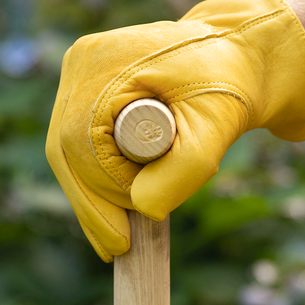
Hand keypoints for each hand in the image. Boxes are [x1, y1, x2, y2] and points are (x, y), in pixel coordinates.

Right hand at [45, 0, 304, 260]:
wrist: (238, 56)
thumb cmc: (229, 87)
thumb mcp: (214, 129)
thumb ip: (183, 169)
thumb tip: (141, 208)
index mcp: (104, 62)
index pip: (82, 143)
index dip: (102, 193)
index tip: (127, 231)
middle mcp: (82, 63)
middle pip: (66, 150)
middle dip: (92, 204)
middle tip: (117, 248)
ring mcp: (79, 75)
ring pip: (67, 153)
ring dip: (90, 198)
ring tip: (114, 240)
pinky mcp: (85, 90)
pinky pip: (77, 146)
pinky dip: (93, 182)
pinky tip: (106, 218)